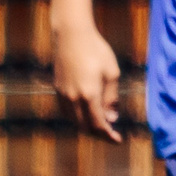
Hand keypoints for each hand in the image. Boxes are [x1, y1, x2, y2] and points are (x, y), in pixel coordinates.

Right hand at [53, 22, 123, 142]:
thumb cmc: (96, 51)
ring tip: (102, 125)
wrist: (71, 35)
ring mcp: (62, 94)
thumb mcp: (112, 73)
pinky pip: (67, 111)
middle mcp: (72, 98)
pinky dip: (77, 117)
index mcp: (89, 95)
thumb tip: (112, 117)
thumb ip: (111, 98)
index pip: (98, 124)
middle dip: (99, 134)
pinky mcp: (57, 88)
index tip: (118, 140)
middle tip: (111, 134)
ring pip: (74, 120)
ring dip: (87, 126)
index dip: (108, 135)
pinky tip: (87, 114)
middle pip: (84, 126)